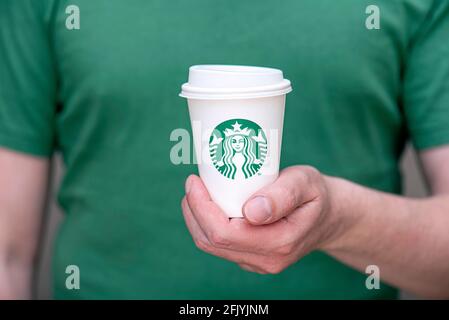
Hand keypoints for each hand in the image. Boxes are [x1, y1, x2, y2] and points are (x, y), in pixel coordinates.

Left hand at [181, 166, 344, 273]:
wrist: (329, 217)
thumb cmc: (316, 195)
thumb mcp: (306, 183)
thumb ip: (283, 195)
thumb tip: (252, 212)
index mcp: (279, 243)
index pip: (224, 233)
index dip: (201, 207)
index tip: (194, 181)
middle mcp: (266, 260)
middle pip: (211, 242)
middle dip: (194, 211)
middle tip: (192, 182)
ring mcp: (257, 262)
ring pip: (211, 246)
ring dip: (196, 218)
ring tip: (196, 191)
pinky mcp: (251, 258)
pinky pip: (219, 245)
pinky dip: (207, 224)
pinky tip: (209, 204)